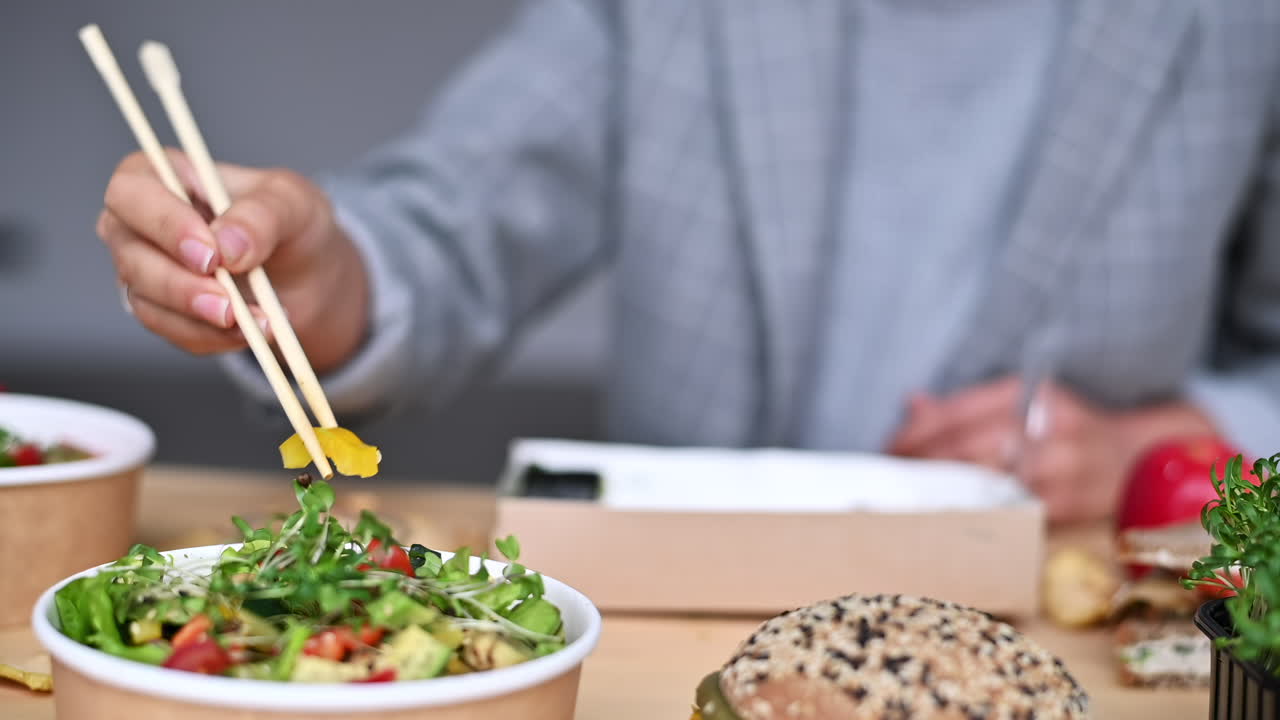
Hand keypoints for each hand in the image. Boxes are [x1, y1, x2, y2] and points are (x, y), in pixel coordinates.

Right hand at [96, 150, 368, 372]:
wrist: (310, 275)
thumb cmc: (292, 224)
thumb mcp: (294, 204)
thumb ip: (262, 216)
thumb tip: (227, 245)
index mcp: (165, 175)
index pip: (133, 190)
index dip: (164, 223)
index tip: (210, 255)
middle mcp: (141, 222)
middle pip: (130, 252)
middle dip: (179, 285)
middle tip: (229, 303)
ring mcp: (145, 268)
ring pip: (145, 298)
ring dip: (200, 317)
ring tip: (256, 320)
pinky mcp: (161, 310)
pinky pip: (171, 330)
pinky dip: (212, 336)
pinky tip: (250, 330)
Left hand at [886, 376, 1218, 523]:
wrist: (1139, 456)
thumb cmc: (1066, 427)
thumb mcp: (1023, 401)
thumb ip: (966, 406)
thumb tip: (913, 404)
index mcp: (1030, 393)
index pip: (959, 412)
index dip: (917, 433)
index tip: (891, 448)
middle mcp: (1045, 425)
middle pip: (966, 447)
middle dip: (922, 464)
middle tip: (892, 478)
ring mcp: (1060, 466)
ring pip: (983, 482)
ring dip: (941, 493)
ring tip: (913, 498)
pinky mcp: (1067, 502)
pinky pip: (1008, 510)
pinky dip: (974, 514)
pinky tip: (951, 518)